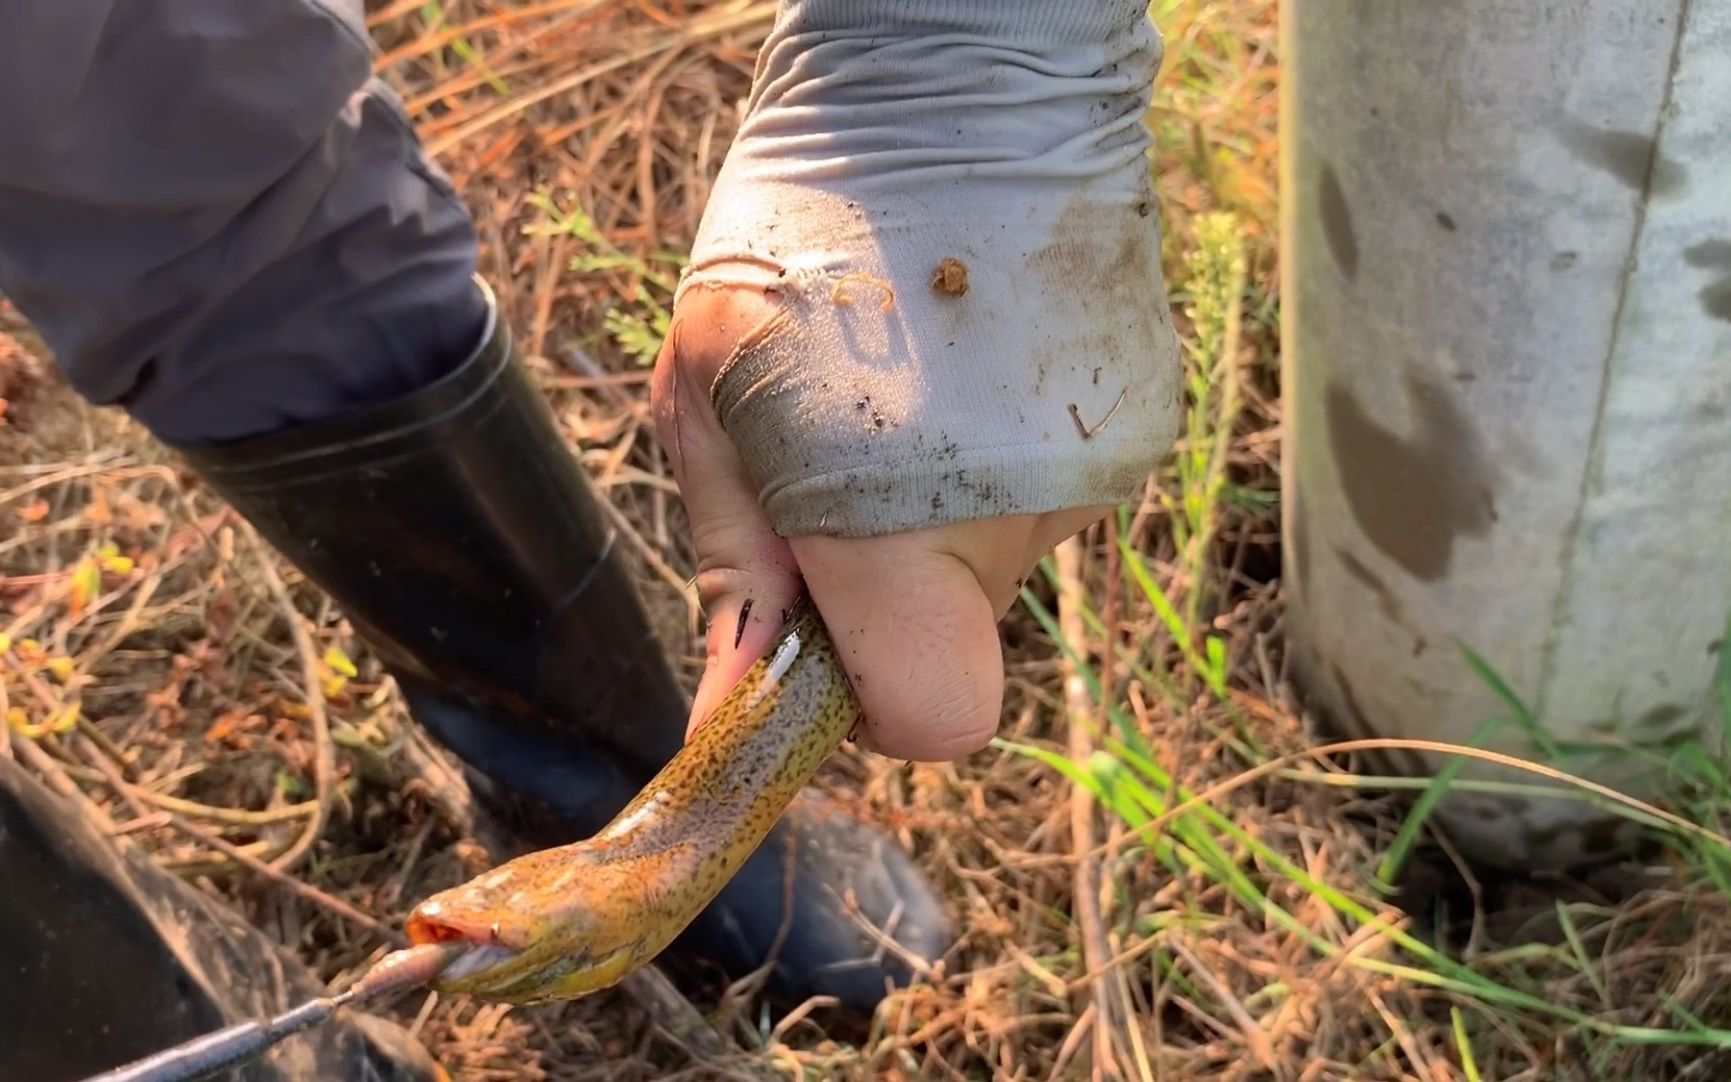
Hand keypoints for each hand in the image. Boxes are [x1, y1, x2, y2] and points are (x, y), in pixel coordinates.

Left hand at [650, 0, 1180, 760]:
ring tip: (903, 380)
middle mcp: (1024, 519)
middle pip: (952, 628)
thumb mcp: (710, 393)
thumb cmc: (801, 228)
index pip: (934, 717)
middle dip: (883, 578)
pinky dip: (999, 451)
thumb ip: (733, 562)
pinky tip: (968, 355)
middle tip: (829, 453)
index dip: (871, 704)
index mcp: (899, 525)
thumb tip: (739, 707)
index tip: (822, 635)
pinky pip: (1046, 484)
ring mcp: (1098, 467)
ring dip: (939, 505)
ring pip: (998, 552)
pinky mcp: (1143, 417)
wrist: (961, 75)